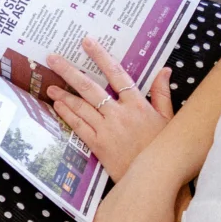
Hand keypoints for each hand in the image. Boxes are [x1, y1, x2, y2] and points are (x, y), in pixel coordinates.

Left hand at [44, 37, 174, 180]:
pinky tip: (58, 105)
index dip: (101, 57)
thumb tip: (164, 70)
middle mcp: (119, 114)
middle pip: (90, 87)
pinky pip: (79, 126)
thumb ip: (162, 93)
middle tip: (53, 58)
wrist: (156, 178)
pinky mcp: (98, 145)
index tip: (87, 42)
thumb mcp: (169, 119)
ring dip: (64, 94)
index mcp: (137, 104)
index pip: (117, 74)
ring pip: (81, 107)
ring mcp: (107, 129)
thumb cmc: (164, 148)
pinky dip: (67, 115)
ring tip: (50, 85)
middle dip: (70, 71)